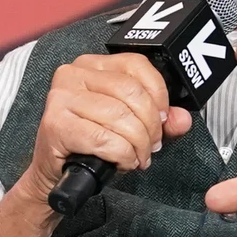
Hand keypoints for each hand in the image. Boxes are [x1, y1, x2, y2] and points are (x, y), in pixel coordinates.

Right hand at [16, 53, 193, 201]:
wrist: (54, 172)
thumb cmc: (89, 144)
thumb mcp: (130, 126)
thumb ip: (159, 119)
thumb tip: (181, 118)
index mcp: (92, 65)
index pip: (136, 64)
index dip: (158, 93)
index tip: (162, 117)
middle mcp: (73, 74)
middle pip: (131, 92)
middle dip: (150, 125)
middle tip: (151, 145)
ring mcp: (61, 97)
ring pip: (121, 117)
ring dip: (138, 144)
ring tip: (137, 156)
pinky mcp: (56, 124)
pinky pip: (105, 139)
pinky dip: (122, 155)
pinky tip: (122, 161)